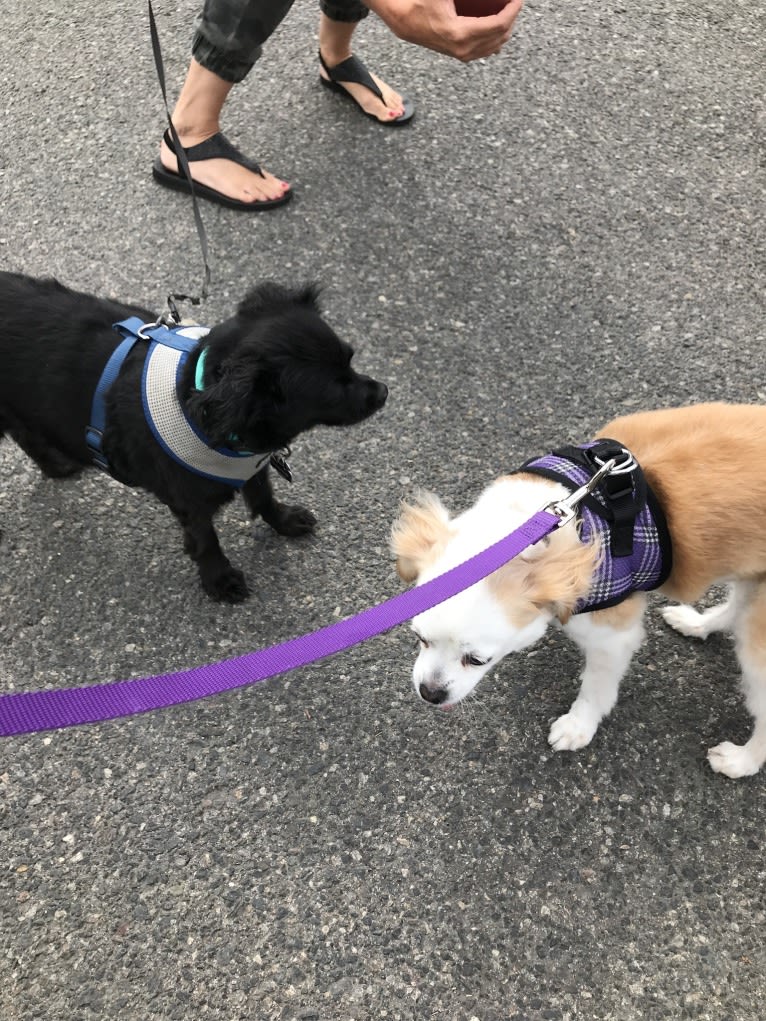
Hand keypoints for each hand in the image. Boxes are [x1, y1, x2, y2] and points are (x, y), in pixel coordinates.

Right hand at [364, 0, 523, 62]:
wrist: (404, 19)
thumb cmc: (421, 2)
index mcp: (461, 34)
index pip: (499, 24)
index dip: (513, 9)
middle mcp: (463, 49)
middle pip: (501, 36)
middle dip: (512, 17)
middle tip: (513, 2)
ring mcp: (462, 55)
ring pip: (495, 45)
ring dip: (506, 28)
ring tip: (507, 10)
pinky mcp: (460, 55)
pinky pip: (486, 49)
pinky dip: (496, 37)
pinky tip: (498, 24)